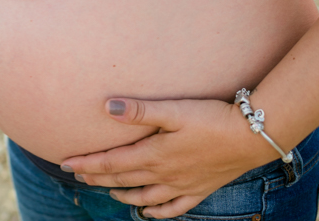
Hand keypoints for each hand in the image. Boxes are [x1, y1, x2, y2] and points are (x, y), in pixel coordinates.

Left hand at [60, 98, 271, 218]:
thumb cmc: (212, 118)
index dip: (86, 163)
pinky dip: (158, 212)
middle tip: (77, 176)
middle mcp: (163, 174)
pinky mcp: (200, 190)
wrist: (253, 137)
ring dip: (123, 195)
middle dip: (97, 178)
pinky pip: (174, 208)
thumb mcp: (173, 110)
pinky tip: (148, 212)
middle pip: (122, 180)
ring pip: (144, 196)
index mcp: (153, 154)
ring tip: (108, 192)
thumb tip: (107, 107)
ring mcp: (182, 185)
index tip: (65, 163)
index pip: (110, 163)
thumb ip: (139, 110)